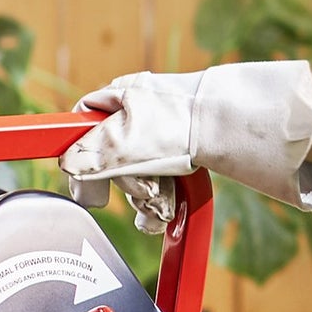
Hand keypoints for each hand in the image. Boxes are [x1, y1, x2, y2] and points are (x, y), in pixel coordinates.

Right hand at [59, 61, 311, 230]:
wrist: (240, 126)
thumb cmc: (189, 121)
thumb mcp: (134, 137)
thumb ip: (98, 153)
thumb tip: (71, 167)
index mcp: (117, 100)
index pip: (80, 129)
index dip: (80, 158)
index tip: (88, 187)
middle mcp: (134, 118)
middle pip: (108, 162)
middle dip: (127, 185)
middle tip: (148, 191)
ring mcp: (157, 140)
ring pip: (133, 181)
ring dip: (146, 199)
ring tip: (164, 202)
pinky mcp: (178, 159)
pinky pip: (157, 188)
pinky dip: (160, 203)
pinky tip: (168, 211)